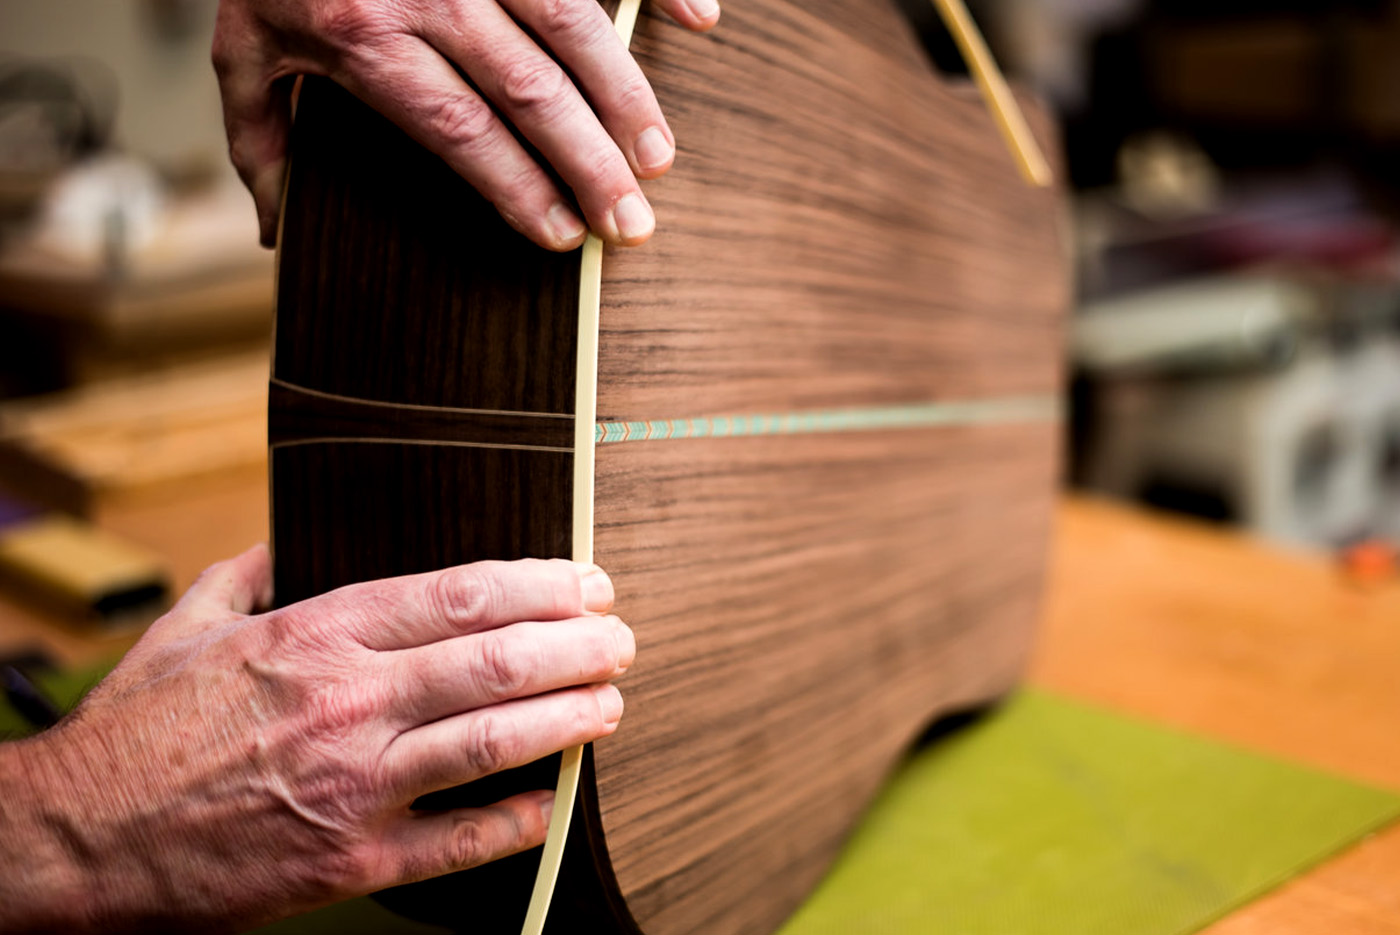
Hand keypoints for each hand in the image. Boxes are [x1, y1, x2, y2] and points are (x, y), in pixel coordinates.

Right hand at [0, 547, 632, 932]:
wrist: (73, 840)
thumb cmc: (137, 729)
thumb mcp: (191, 624)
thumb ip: (258, 568)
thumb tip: (304, 532)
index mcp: (314, 634)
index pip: (459, 594)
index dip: (542, 586)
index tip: (589, 581)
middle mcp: (346, 703)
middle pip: (495, 661)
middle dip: (578, 646)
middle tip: (622, 640)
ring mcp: (352, 787)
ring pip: (492, 741)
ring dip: (568, 719)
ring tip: (611, 704)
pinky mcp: (349, 863)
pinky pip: (458, 843)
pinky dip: (517, 822)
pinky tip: (556, 803)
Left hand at [212, 0, 720, 250]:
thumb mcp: (243, 49)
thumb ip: (261, 139)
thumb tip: (274, 234)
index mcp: (362, 36)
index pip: (458, 129)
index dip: (516, 187)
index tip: (560, 236)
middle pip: (527, 90)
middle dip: (588, 164)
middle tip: (630, 224)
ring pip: (570, 23)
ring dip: (624, 94)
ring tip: (658, 157)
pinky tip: (699, 21)